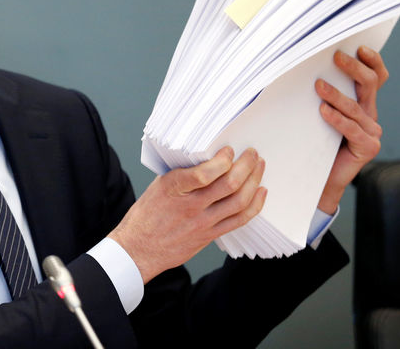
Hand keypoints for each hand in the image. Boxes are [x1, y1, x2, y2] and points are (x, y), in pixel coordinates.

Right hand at [109, 147, 266, 283]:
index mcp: (173, 188)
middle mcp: (190, 206)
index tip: (229, 149)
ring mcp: (202, 223)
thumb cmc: (146, 215)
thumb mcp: (158, 186)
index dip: (223, 160)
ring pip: (239, 201)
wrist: (138, 248)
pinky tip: (260, 192)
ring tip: (259, 167)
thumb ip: (183, 174)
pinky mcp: (209, 235)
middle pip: (229, 184)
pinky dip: (254, 204)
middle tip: (252, 153)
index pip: (204, 173)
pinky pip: (239, 219)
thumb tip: (209, 159)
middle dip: (246, 165)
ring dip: (254, 181)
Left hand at [315, 46, 388, 212]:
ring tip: (319, 86)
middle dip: (353, 68)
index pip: (376, 77)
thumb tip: (306, 69)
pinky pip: (352, 129)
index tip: (359, 47)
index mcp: (363, 103)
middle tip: (336, 57)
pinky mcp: (368, 147)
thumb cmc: (315, 142)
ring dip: (336, 94)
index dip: (372, 61)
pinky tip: (323, 111)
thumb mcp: (318, 113)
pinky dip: (337, 119)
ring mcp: (372, 132)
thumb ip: (321, 94)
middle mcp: (370, 115)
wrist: (319, 177)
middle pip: (369, 84)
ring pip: (356, 107)